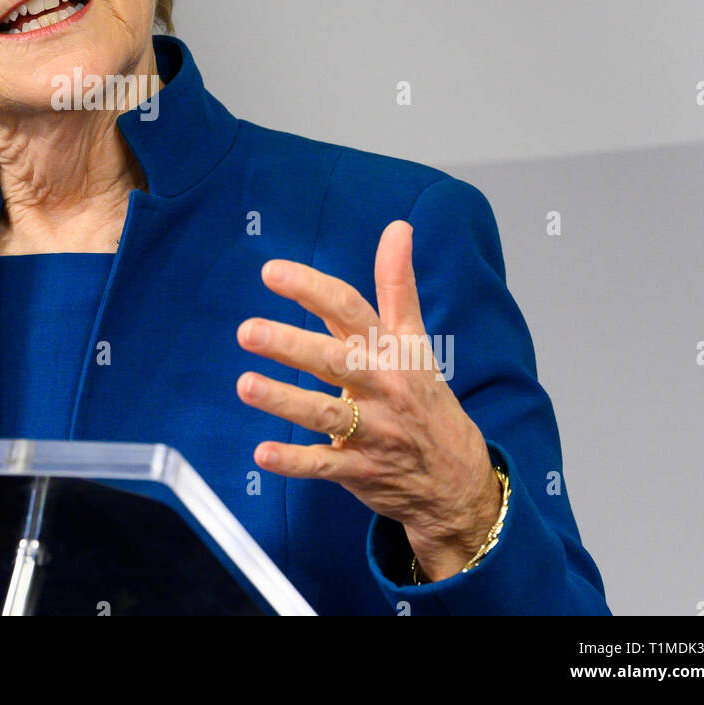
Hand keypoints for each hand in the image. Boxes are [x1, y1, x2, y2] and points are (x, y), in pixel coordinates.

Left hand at [236, 220, 501, 580]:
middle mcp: (382, 386)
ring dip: (284, 400)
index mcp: (390, 350)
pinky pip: (323, 466)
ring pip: (325, 414)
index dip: (311, 289)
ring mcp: (372, 431)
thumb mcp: (415, 340)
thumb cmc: (423, 396)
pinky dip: (293, 462)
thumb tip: (398, 227)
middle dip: (291, 345)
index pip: (350, 310)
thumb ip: (397, 284)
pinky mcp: (359, 470)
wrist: (458, 477)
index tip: (271, 272)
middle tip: (248, 331)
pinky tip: (261, 454)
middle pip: (335, 361)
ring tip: (245, 384)